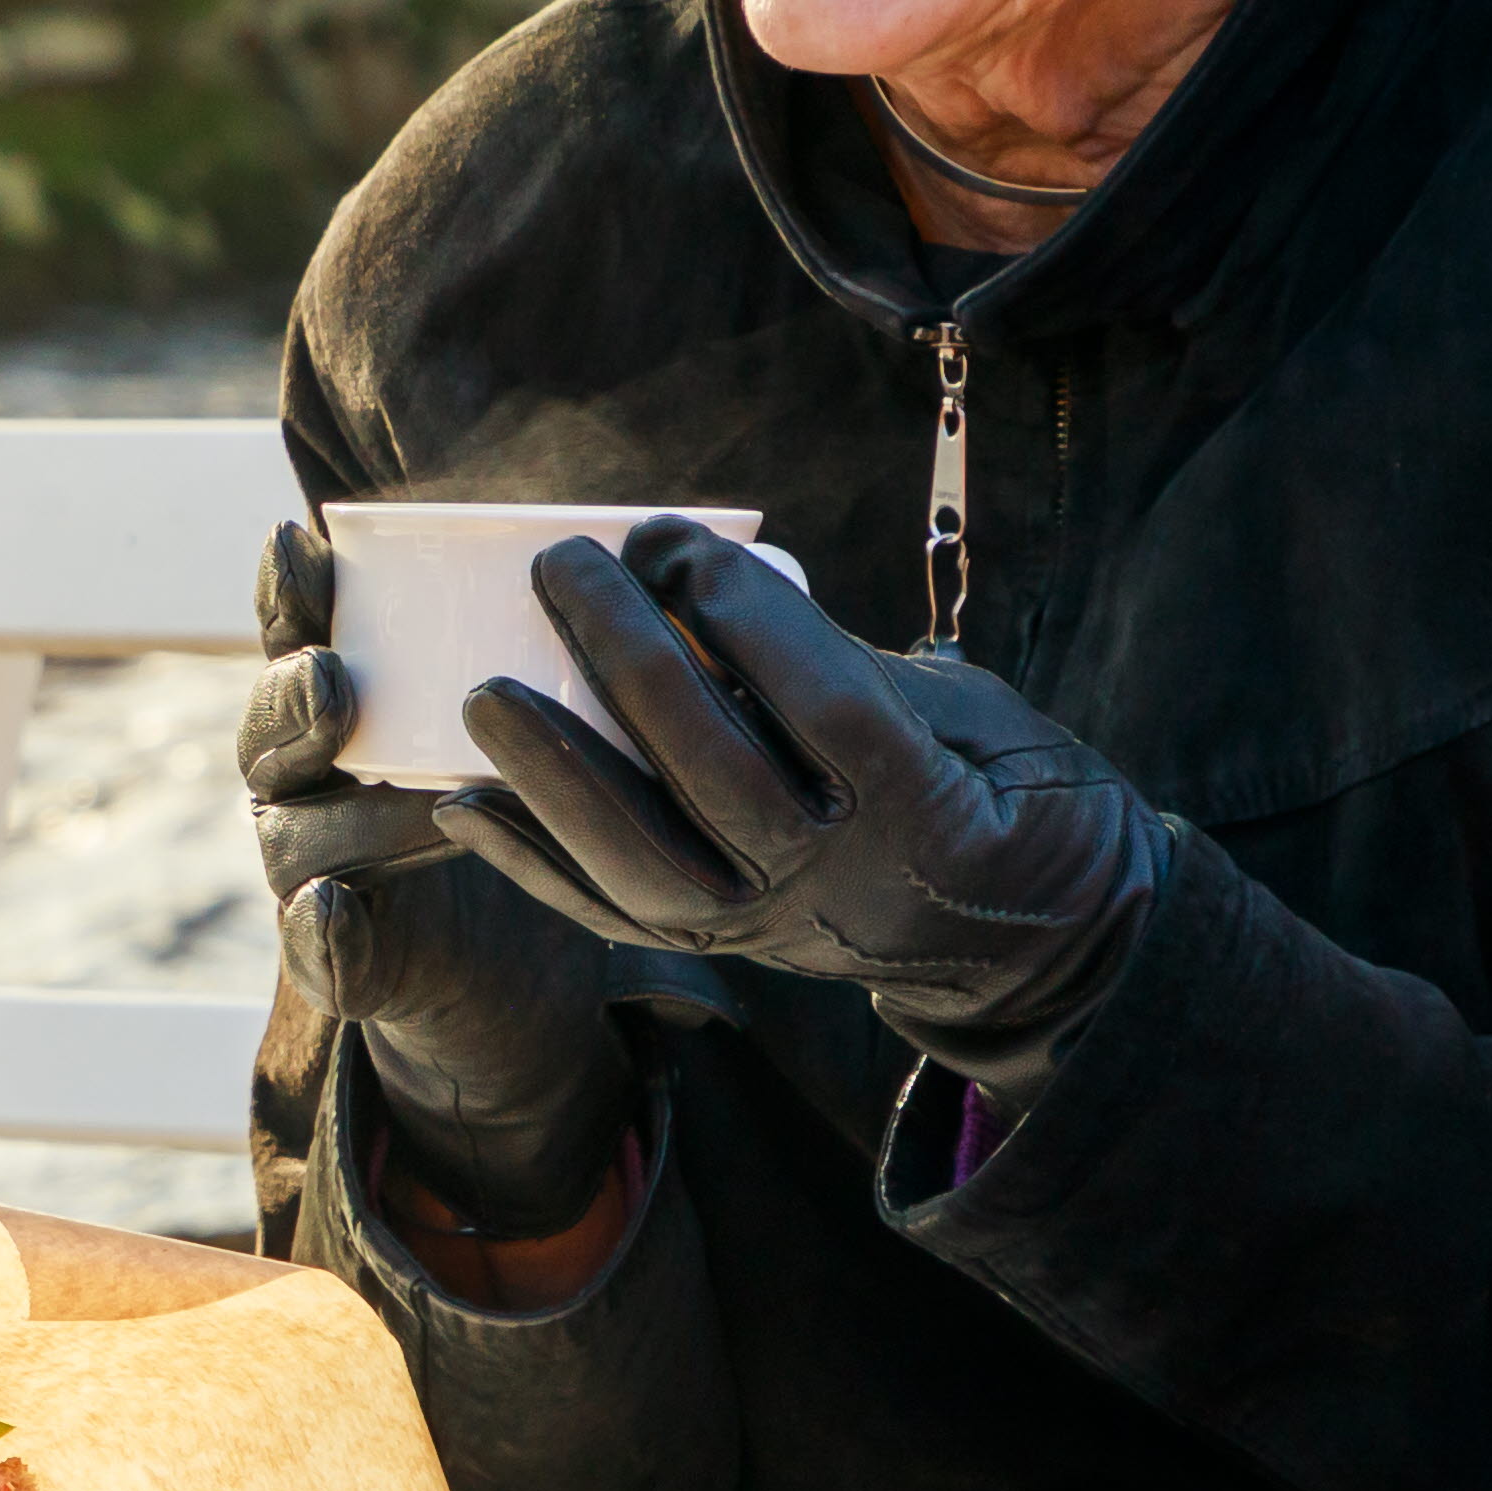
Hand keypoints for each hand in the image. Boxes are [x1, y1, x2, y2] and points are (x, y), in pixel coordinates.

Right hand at [242, 520, 633, 1235]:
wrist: (516, 969)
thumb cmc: (530, 801)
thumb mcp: (545, 714)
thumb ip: (545, 641)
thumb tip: (640, 543)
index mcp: (345, 696)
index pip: (295, 630)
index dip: (286, 590)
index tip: (302, 543)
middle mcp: (309, 774)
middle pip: (272, 726)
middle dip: (294, 698)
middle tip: (335, 680)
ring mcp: (312, 864)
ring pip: (294, 830)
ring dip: (345, 814)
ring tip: (409, 801)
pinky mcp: (337, 953)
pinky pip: (308, 944)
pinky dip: (316, 931)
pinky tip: (335, 909)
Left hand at [439, 515, 1166, 1108]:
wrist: (1030, 945)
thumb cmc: (1004, 789)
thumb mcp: (970, 714)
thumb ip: (850, 666)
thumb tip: (711, 598)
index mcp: (921, 803)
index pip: (820, 702)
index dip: (742, 614)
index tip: (680, 540)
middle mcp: (835, 874)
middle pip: (710, 767)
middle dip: (623, 655)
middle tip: (565, 565)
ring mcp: (771, 924)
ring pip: (642, 859)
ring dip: (553, 769)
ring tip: (484, 689)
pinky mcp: (725, 950)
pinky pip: (611, 915)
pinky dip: (531, 863)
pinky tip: (461, 807)